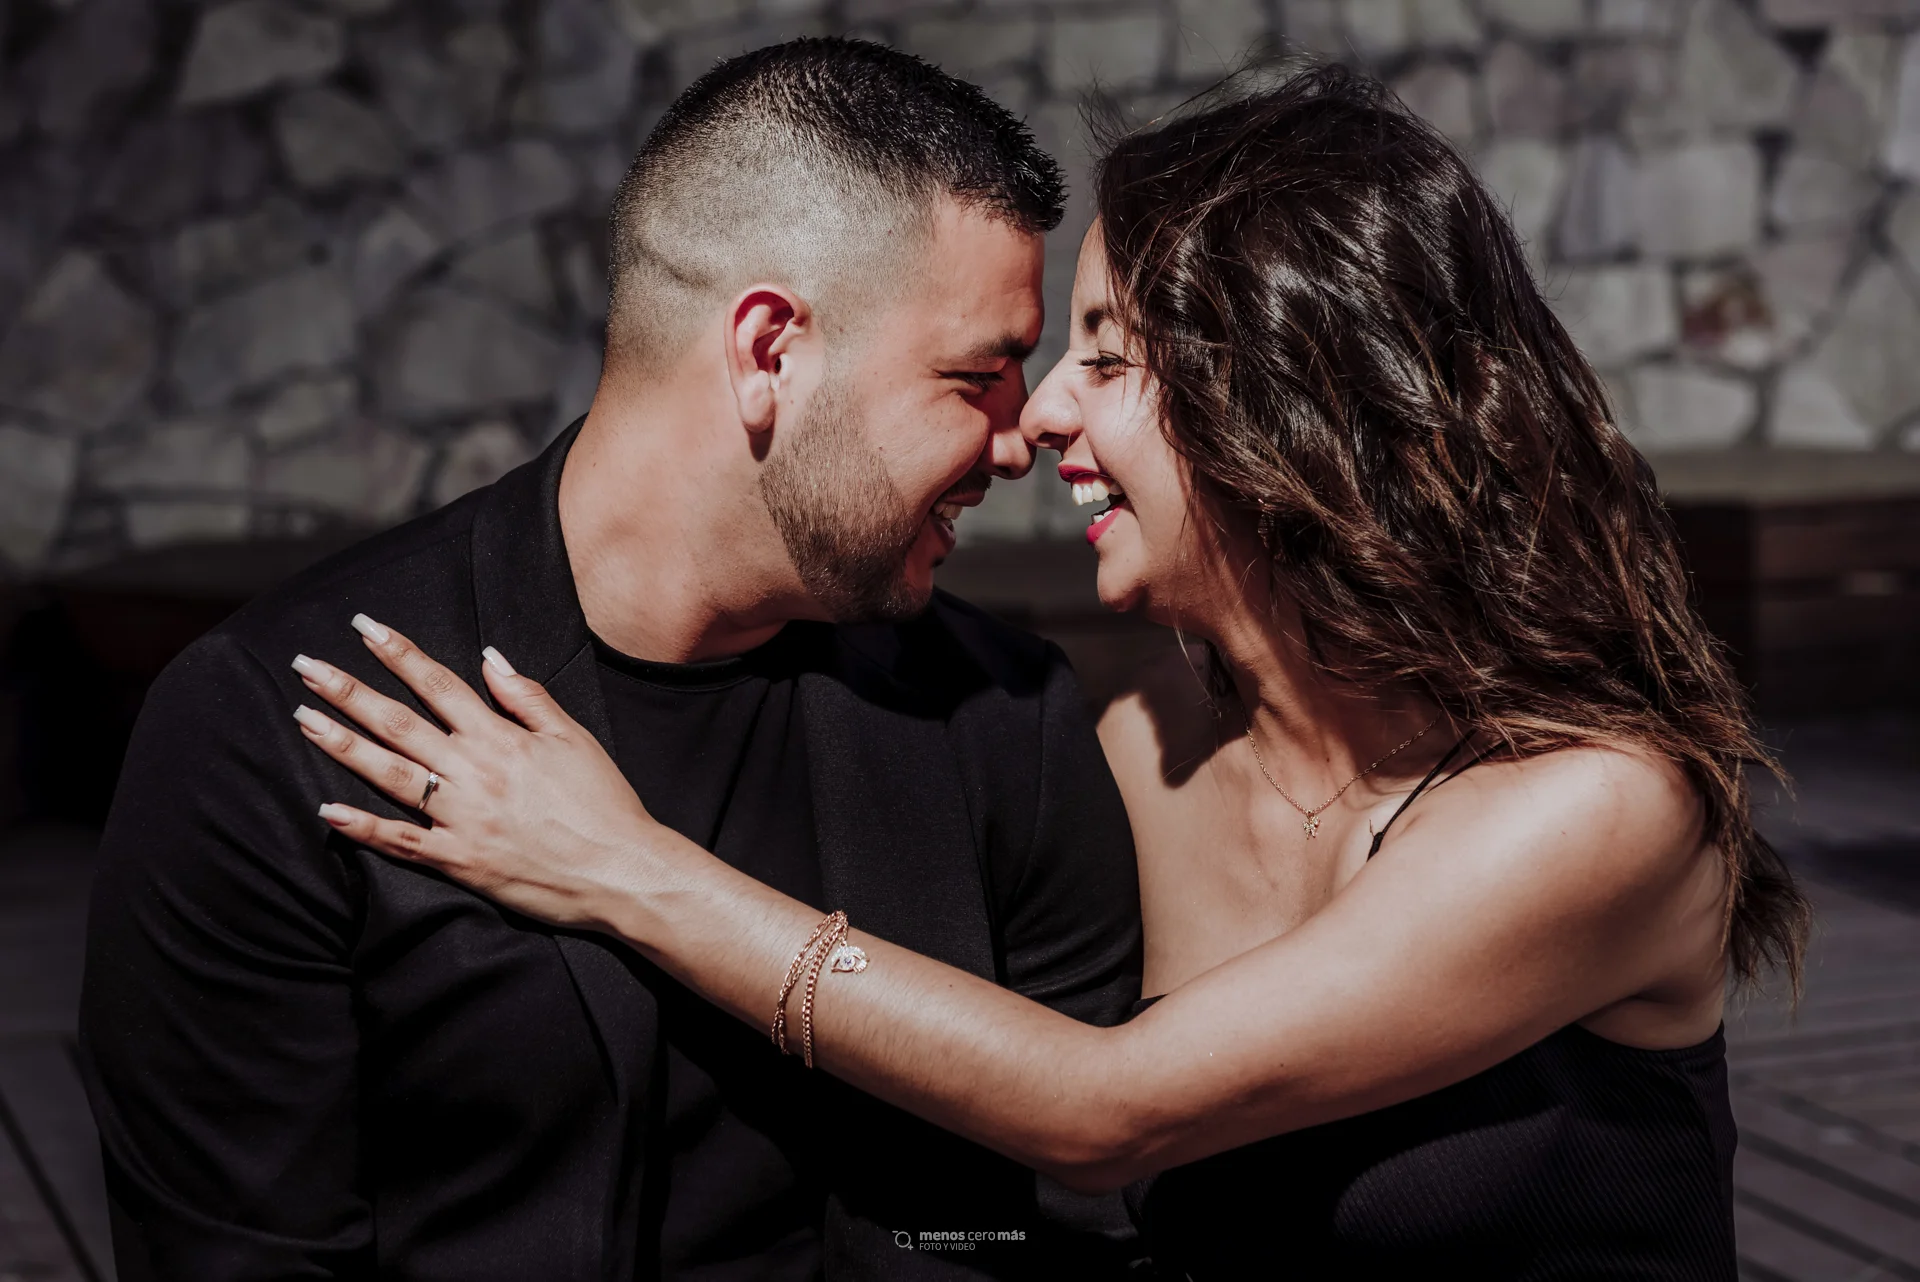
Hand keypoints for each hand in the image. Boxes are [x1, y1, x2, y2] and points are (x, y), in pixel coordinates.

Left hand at [289, 614, 668, 930]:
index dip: (398, 653)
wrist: (621, 871)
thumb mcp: (574, 738)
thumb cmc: (604, 804)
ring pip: (390, 775)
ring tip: (304, 719)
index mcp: (501, 739)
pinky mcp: (460, 861)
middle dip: (348, 691)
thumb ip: (528, 697)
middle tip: (305, 666)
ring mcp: (462, 819)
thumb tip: (489, 658)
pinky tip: (327, 811)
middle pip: (399, 723)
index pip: (438, 684)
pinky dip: (362, 828)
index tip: (364, 627)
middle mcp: (474, 773)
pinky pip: (402, 842)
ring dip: (342, 745)